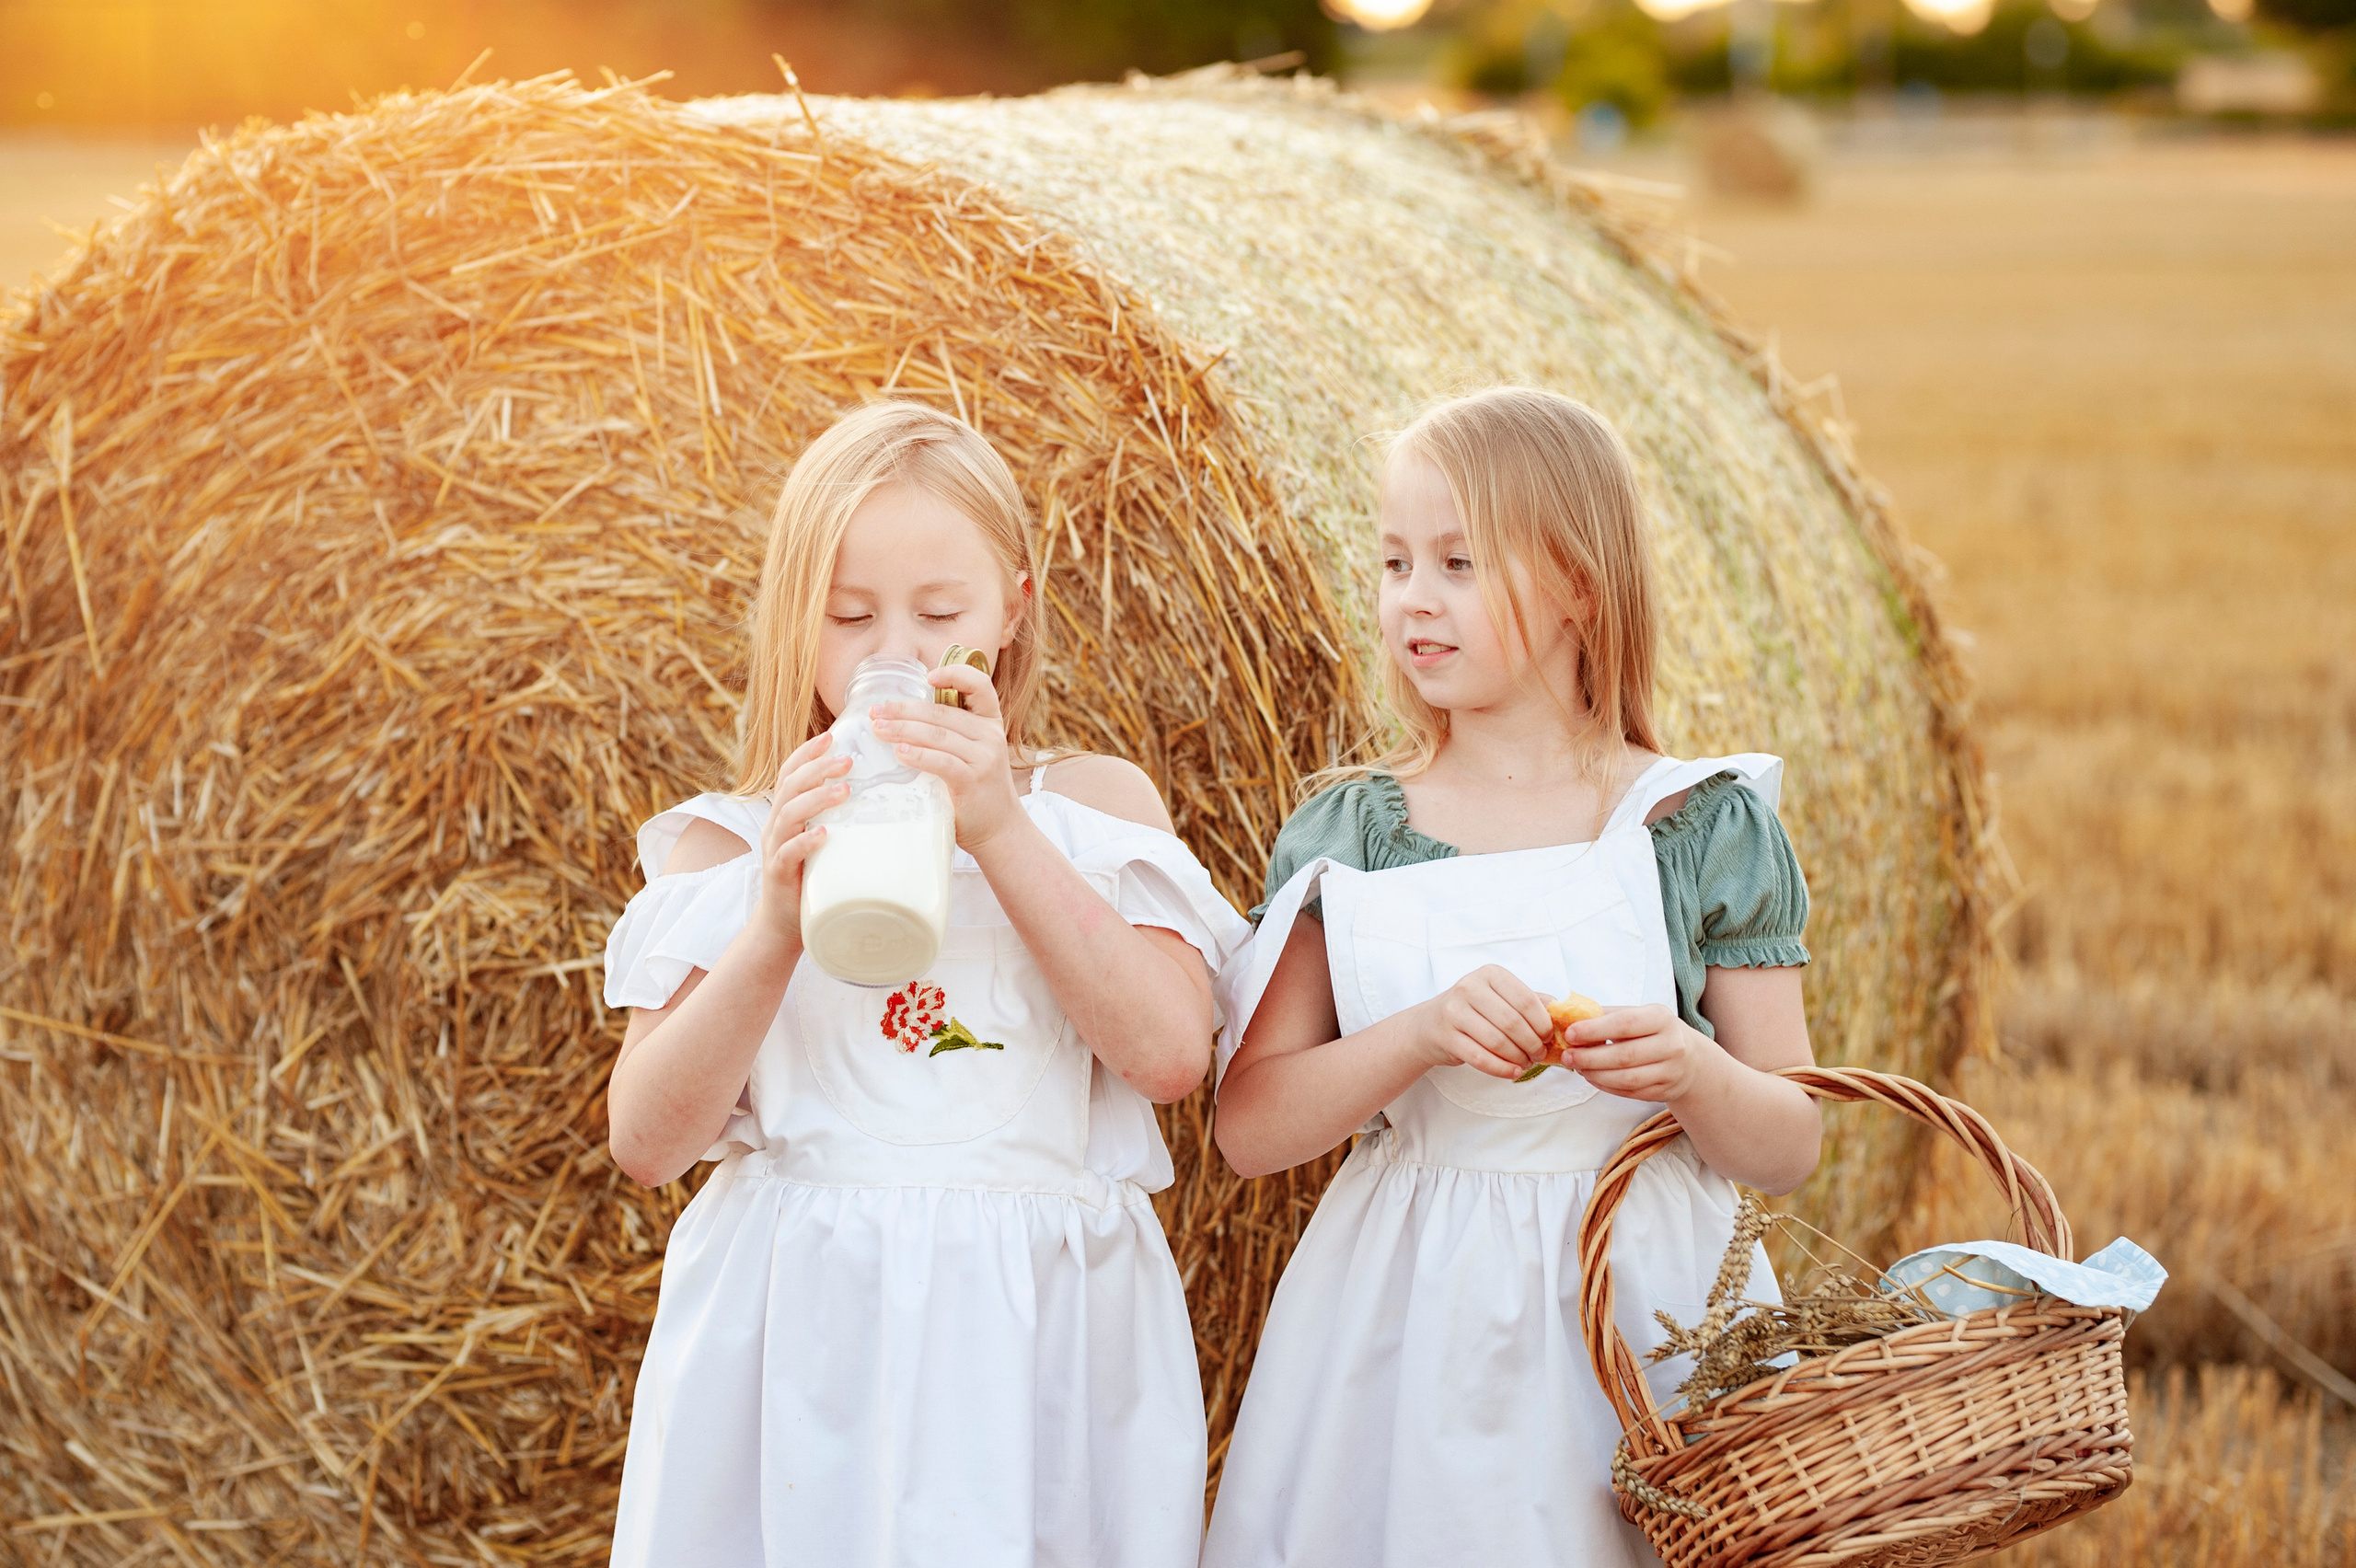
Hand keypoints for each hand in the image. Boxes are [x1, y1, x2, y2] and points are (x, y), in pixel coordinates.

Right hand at [751, 733, 851, 948]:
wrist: (783, 924)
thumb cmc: (811, 878)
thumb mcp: (826, 841)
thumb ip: (843, 820)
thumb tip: (887, 800)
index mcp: (786, 812)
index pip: (790, 773)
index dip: (807, 753)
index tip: (832, 736)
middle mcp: (776, 825)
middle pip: (790, 786)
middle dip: (818, 768)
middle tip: (848, 760)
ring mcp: (775, 849)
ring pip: (788, 814)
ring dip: (816, 799)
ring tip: (844, 790)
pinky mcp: (778, 874)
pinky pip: (787, 854)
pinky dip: (804, 842)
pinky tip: (823, 835)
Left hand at [868, 662, 1023, 850]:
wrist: (1000, 829)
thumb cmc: (976, 789)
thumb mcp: (972, 753)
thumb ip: (949, 734)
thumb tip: (901, 719)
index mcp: (990, 722)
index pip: (980, 686)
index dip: (955, 674)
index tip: (928, 676)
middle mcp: (990, 735)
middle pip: (942, 713)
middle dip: (904, 710)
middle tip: (876, 711)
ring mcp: (984, 758)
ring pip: (938, 735)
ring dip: (903, 729)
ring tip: (878, 729)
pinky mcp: (973, 780)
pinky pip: (942, 762)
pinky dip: (918, 755)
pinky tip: (899, 753)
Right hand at [1412, 965, 1556, 1079]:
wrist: (1430, 1024)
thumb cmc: (1474, 1011)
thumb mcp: (1501, 997)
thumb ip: (1531, 1002)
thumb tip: (1561, 1012)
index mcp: (1490, 974)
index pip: (1526, 1000)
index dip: (1543, 1023)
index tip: (1548, 1037)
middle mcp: (1469, 987)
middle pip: (1512, 1022)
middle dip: (1532, 1044)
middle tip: (1539, 1054)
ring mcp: (1454, 1011)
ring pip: (1497, 1041)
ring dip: (1518, 1058)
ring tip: (1526, 1063)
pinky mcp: (1446, 1036)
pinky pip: (1480, 1057)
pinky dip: (1501, 1069)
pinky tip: (1513, 1072)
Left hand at [1557, 1004, 1725, 1103]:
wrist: (1691, 1060)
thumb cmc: (1655, 1032)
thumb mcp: (1640, 1015)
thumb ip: (1608, 1016)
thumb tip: (1570, 1018)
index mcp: (1661, 1018)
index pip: (1625, 1024)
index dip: (1595, 1030)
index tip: (1570, 1034)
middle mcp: (1671, 1045)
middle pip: (1624, 1055)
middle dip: (1590, 1057)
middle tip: (1567, 1056)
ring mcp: (1670, 1071)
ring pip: (1627, 1078)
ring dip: (1596, 1075)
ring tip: (1578, 1067)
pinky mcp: (1665, 1091)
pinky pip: (1630, 1092)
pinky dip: (1607, 1086)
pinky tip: (1593, 1077)